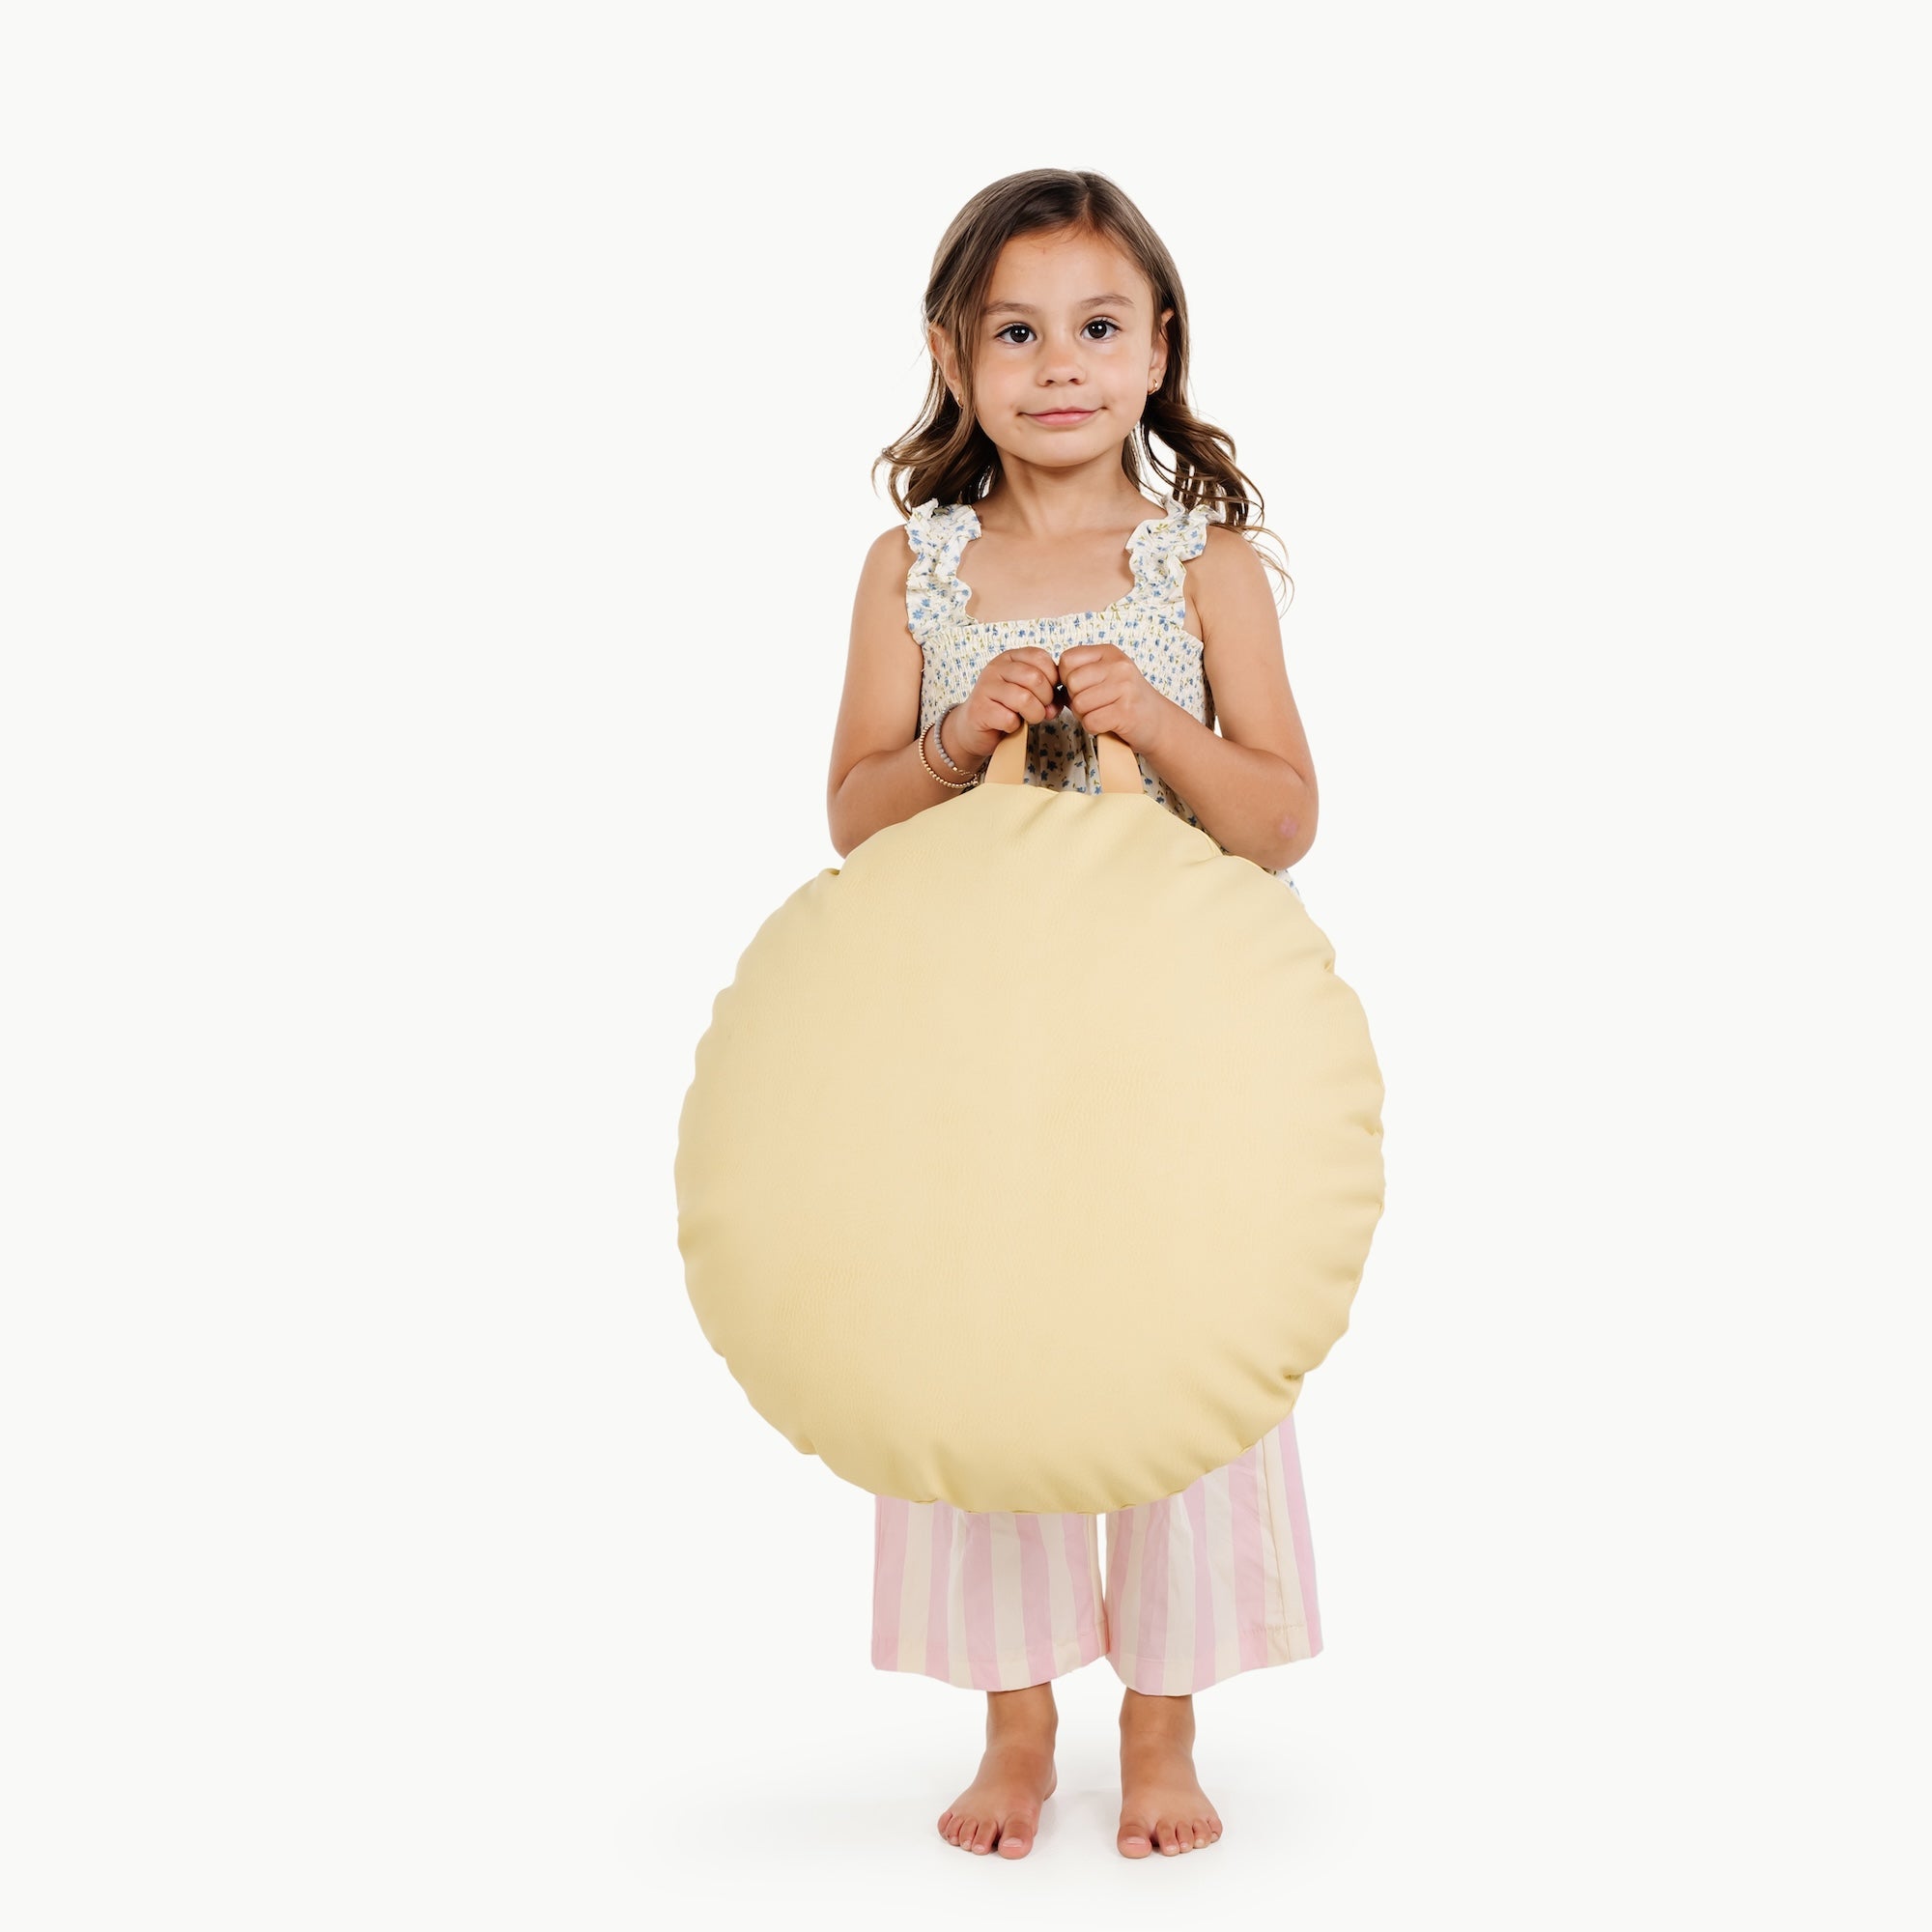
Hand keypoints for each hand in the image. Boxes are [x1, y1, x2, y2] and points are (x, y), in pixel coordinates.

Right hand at [944, 646, 1062, 764]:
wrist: (973, 728)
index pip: (1040, 657)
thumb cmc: (1005, 708)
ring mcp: (985, 687)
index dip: (1052, 678)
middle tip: (1039, 709)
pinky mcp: (980, 709)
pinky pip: (1009, 718)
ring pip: (1024, 698)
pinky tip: (1009, 725)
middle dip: (1045, 699)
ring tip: (1028, 718)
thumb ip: (1048, 694)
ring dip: (1034, 714)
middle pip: (1035, 678)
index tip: (1048, 693)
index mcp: (1010, 658)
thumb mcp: (1029, 694)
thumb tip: (1055, 706)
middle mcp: (996, 667)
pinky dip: (1015, 726)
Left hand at [1057, 644, 1168, 754]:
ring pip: (1079, 704)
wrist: (1157, 721)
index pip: (1067, 659)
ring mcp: (1124, 688)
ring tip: (1102, 713)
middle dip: (1075, 699)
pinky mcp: (1126, 712)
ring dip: (1085, 716)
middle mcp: (1118, 665)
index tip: (1081, 688)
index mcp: (1109, 652)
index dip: (1066, 678)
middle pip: (1071, 683)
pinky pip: (1090, 722)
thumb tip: (1050, 682)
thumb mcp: (1105, 676)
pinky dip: (1094, 728)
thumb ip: (1079, 674)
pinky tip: (1108, 724)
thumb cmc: (1123, 700)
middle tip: (1094, 705)